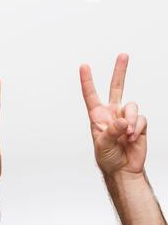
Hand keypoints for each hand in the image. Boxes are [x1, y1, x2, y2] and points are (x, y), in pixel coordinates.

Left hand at [80, 54, 146, 176]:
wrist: (123, 169)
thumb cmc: (107, 158)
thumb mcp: (102, 145)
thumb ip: (111, 131)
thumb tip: (122, 120)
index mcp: (97, 116)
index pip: (91, 95)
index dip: (87, 81)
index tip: (84, 65)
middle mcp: (112, 113)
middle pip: (116, 88)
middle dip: (120, 71)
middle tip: (123, 54)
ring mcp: (126, 117)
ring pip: (131, 105)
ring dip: (129, 121)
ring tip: (126, 136)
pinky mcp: (139, 123)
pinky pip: (140, 118)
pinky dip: (136, 129)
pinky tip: (132, 139)